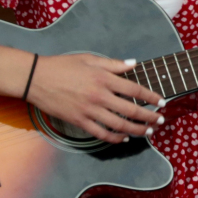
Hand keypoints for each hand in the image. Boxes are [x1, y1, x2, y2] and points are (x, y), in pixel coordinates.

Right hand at [28, 53, 162, 143]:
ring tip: (148, 132)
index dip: (152, 97)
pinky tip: (124, 138)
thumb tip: (133, 63)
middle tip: (160, 120)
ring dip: (138, 130)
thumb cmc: (61, 65)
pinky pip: (101, 134)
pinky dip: (115, 138)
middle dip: (150, 117)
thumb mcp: (89, 59)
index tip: (162, 102)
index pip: (136, 90)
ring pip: (120, 125)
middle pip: (132, 111)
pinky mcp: (79, 121)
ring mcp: (89, 110)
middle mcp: (99, 96)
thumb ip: (113, 64)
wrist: (35, 78)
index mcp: (104, 78)